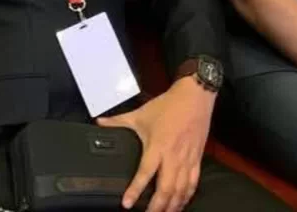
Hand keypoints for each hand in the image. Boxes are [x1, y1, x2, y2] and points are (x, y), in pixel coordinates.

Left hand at [97, 76, 213, 211]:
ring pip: (181, 189)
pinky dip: (187, 196)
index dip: (135, 190)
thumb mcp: (141, 113)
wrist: (195, 96)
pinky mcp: (197, 159)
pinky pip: (193, 183)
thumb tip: (99, 123)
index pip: (145, 173)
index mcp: (158, 146)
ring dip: (173, 205)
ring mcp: (187, 159)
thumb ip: (119, 121)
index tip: (127, 204)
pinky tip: (181, 204)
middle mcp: (173, 156)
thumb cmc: (168, 106)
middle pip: (166, 188)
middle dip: (157, 206)